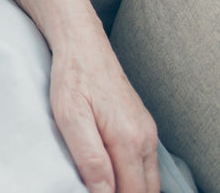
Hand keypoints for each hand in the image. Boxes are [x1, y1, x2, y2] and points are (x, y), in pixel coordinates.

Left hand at [49, 41, 158, 192]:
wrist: (82, 43)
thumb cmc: (72, 76)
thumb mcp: (70, 116)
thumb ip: (90, 158)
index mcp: (129, 139)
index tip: (93, 192)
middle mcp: (145, 138)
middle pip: (146, 190)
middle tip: (96, 189)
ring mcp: (147, 131)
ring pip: (149, 179)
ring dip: (131, 188)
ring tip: (103, 183)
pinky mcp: (143, 125)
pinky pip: (146, 163)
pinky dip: (134, 175)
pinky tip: (113, 171)